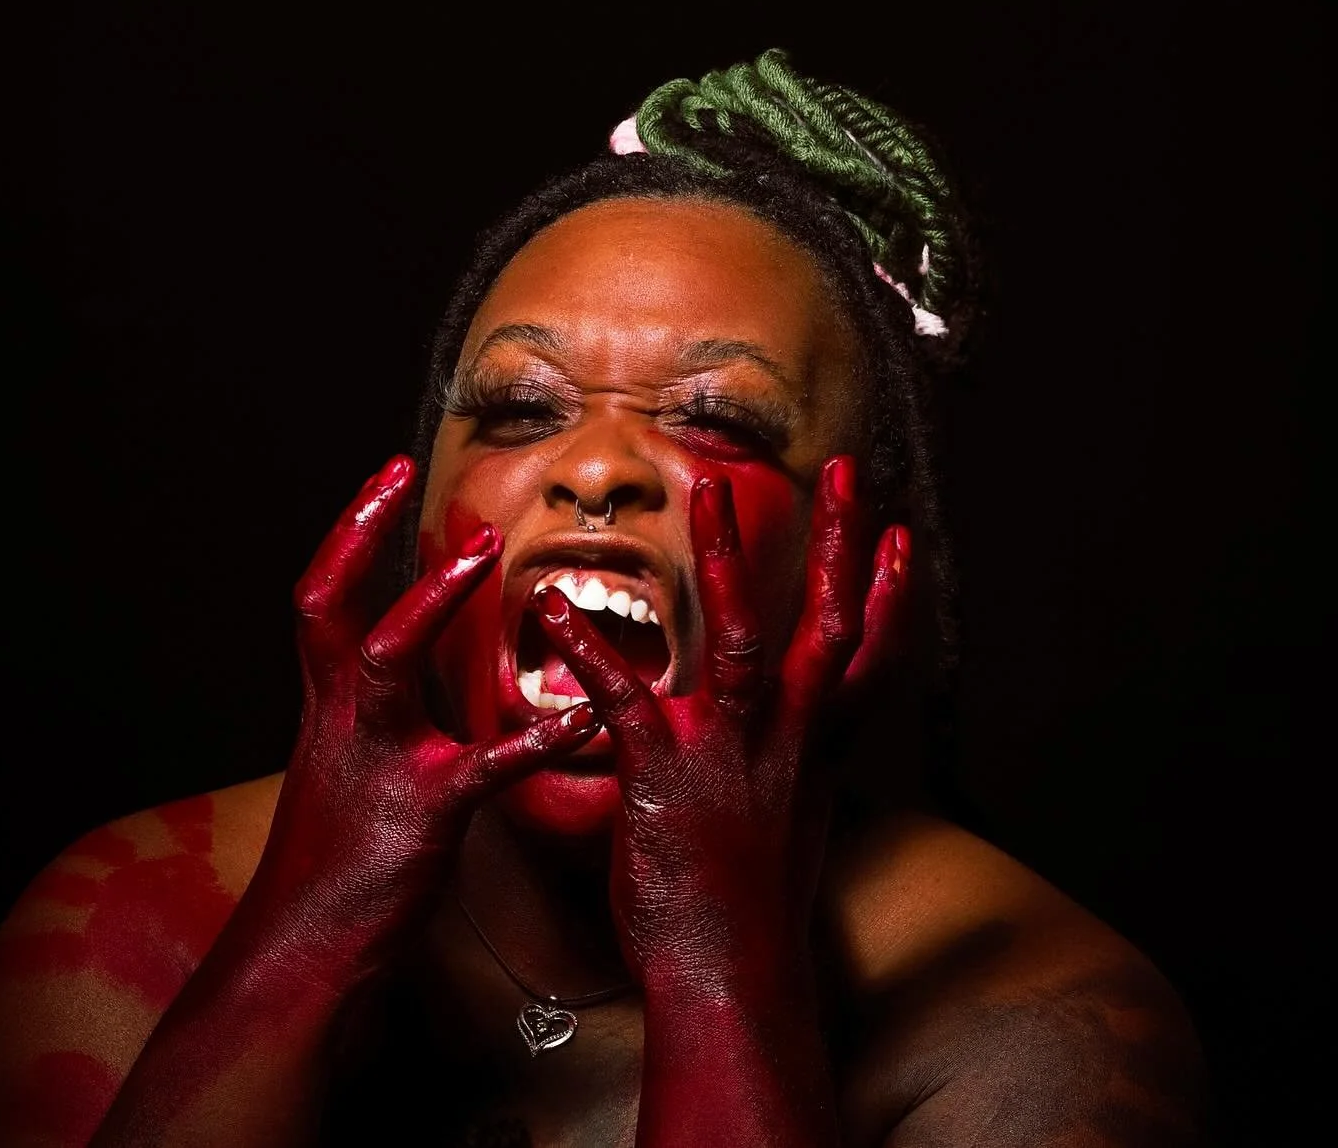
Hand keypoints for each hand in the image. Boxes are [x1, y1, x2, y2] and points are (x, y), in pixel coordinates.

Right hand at [239, 457, 599, 977]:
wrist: (303, 958)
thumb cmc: (333, 866)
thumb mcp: (343, 772)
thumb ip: (375, 713)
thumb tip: (403, 661)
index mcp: (329, 708)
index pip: (321, 598)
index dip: (349, 531)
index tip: (386, 473)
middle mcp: (340, 720)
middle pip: (326, 606)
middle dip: (358, 534)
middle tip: (406, 475)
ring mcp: (376, 762)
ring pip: (384, 660)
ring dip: (429, 601)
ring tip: (484, 552)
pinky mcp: (421, 814)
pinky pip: (483, 765)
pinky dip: (535, 737)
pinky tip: (583, 716)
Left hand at [530, 459, 908, 995]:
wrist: (728, 977)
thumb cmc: (751, 906)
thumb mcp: (793, 823)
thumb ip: (792, 760)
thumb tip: (795, 733)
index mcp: (813, 748)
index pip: (869, 656)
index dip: (886, 592)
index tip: (895, 535)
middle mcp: (785, 740)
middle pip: (829, 624)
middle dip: (837, 543)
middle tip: (841, 470)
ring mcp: (729, 753)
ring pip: (744, 638)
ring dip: (728, 558)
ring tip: (709, 491)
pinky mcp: (664, 774)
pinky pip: (624, 694)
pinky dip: (585, 647)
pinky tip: (552, 608)